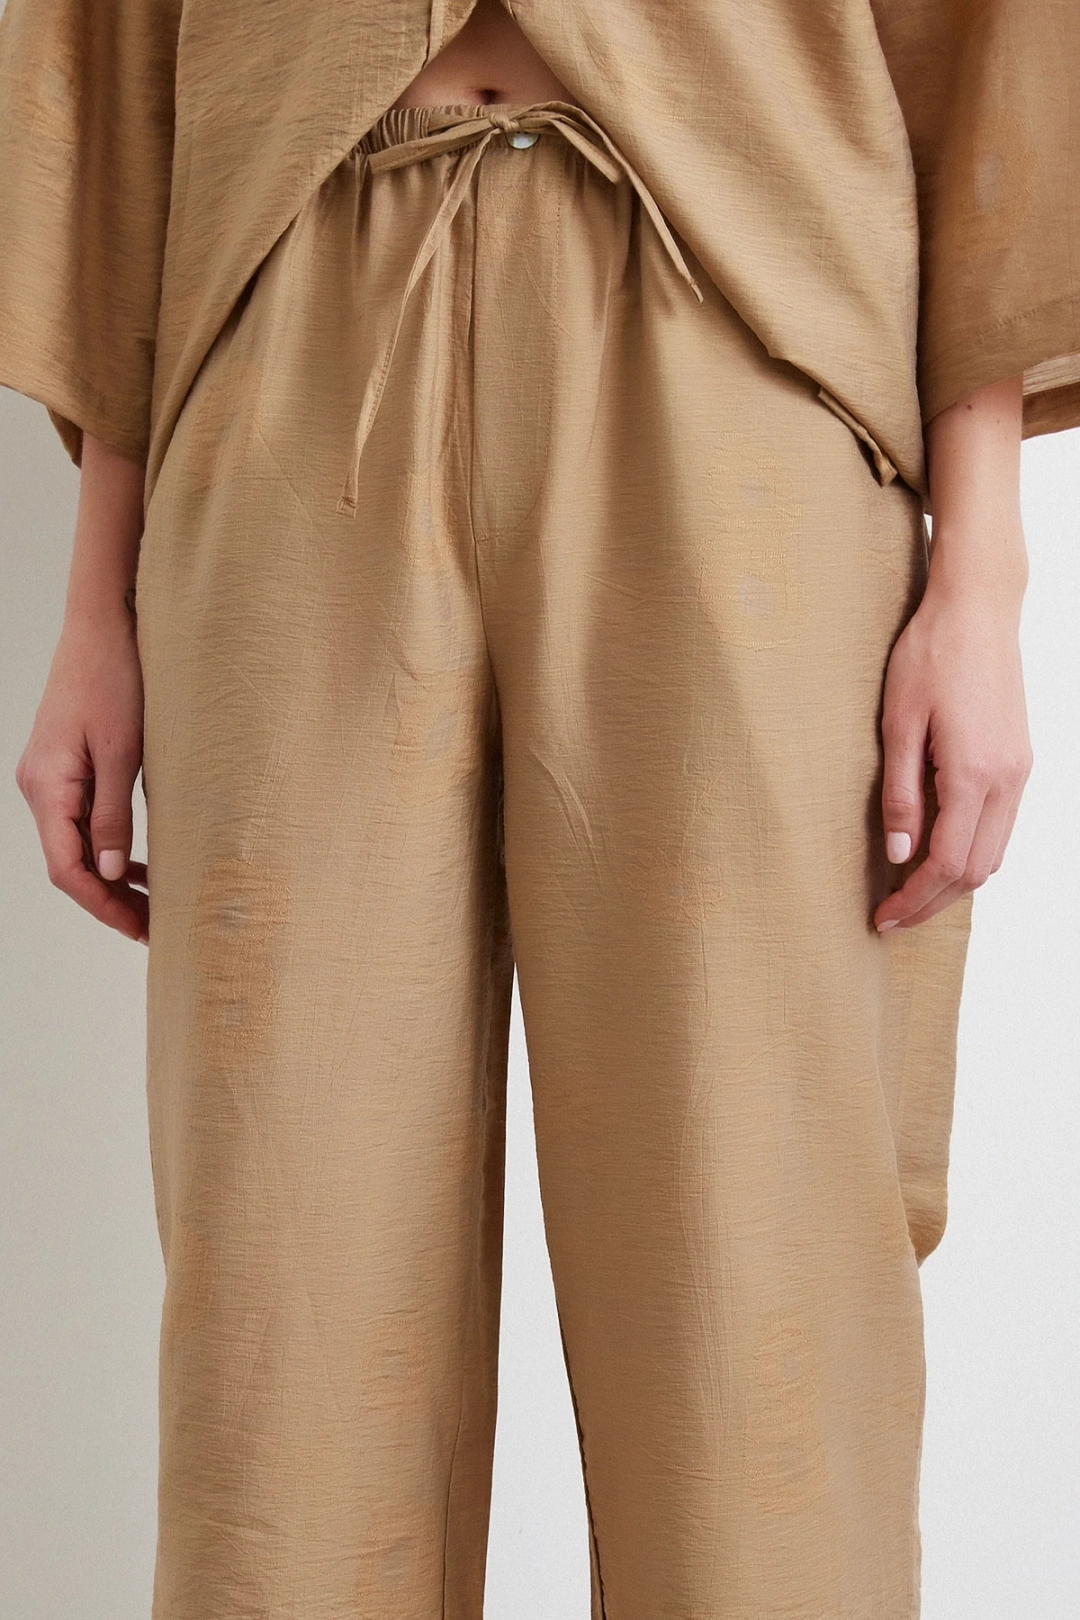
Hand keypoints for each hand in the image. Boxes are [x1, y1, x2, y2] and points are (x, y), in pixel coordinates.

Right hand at [15, 606, 148, 942]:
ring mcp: (50, 777)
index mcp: (47, 787)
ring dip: (112, 876)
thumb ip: (113, 814)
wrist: (104, 626)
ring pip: (77, 845)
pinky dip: (109, 846)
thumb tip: (112, 872)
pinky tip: (140, 864)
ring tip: (153, 904)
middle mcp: (39, 786)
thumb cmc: (114, 678)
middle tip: (155, 927)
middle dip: (111, 899)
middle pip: (70, 862)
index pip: (67, 868)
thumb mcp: (122, 752)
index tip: (139, 928)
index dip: (103, 904)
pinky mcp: (67, 767)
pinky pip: (82, 821)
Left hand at [874, 577, 1031, 931]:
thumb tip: (899, 855)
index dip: (914, 898)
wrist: (978, 610)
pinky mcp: (1019, 760)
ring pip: (994, 853)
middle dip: (933, 902)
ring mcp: (1019, 771)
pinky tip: (939, 852)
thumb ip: (901, 793)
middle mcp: (1007, 780)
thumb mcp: (898, 724)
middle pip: (976, 871)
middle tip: (892, 917)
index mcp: (974, 775)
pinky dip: (972, 852)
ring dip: (954, 882)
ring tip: (911, 893)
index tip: (882, 916)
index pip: (946, 862)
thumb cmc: (930, 656)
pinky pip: (1001, 827)